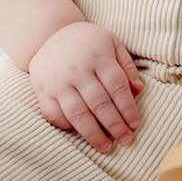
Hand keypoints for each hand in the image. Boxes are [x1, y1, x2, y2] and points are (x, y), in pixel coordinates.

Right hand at [28, 22, 143, 153]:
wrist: (48, 33)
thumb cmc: (87, 42)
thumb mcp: (112, 43)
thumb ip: (126, 66)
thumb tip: (139, 90)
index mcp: (98, 56)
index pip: (117, 86)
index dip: (128, 108)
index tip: (135, 124)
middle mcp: (77, 69)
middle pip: (99, 103)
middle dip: (115, 125)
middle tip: (126, 140)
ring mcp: (58, 81)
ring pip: (77, 114)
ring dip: (93, 134)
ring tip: (106, 147)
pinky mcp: (42, 90)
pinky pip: (54, 115)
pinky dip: (67, 126)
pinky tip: (80, 133)